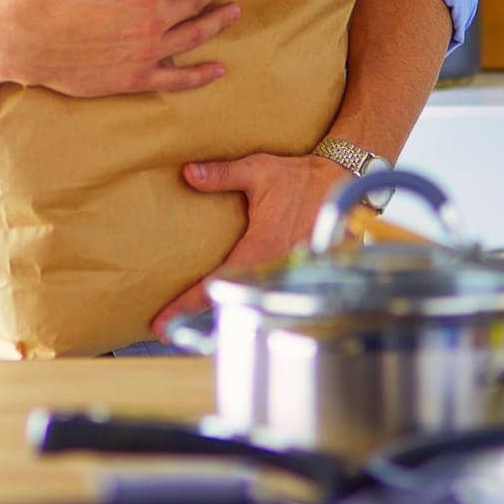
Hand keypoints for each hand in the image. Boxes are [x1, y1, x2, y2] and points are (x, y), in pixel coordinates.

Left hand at [149, 153, 351, 338]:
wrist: (342, 180)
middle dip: (199, 320)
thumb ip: (222, 174)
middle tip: (165, 333)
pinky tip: (237, 315)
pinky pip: (276, 297)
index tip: (161, 323)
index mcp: (261, 246)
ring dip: (226, 318)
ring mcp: (292, 275)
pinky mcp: (304, 275)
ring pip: (255, 305)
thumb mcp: (258, 170)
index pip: (218, 283)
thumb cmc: (298, 176)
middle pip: (234, 304)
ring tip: (191, 332)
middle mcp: (276, 267)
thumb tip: (188, 173)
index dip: (187, 305)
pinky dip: (255, 308)